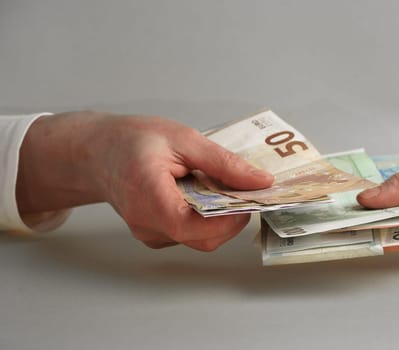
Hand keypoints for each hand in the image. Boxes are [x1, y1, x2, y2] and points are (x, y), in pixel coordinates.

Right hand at [16, 111, 273, 250]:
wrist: (96, 151)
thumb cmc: (131, 141)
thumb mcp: (183, 139)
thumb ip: (223, 163)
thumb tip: (260, 181)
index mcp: (151, 199)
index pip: (197, 228)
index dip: (231, 219)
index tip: (252, 198)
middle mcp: (148, 225)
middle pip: (204, 239)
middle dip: (232, 219)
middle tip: (246, 190)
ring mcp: (150, 233)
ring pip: (199, 238)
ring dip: (219, 217)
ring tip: (220, 185)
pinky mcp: (155, 233)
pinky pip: (188, 233)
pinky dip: (205, 217)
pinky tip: (203, 192)